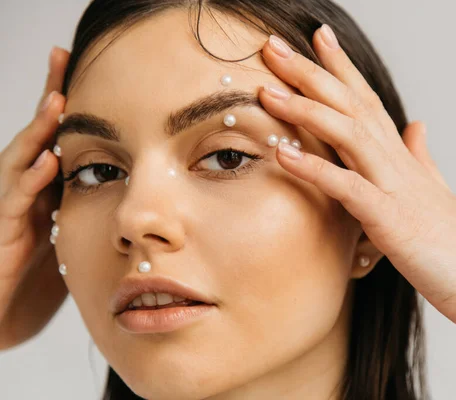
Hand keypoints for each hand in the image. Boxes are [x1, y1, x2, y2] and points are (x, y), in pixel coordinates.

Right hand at [0, 46, 69, 349]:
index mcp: (47, 187)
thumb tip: (134, 181)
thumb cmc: (38, 277)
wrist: (4, 318)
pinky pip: (14, 205)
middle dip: (50, 97)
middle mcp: (26, 191)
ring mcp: (10, 211)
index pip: (59, 136)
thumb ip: (91, 205)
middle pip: (38, 136)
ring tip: (59, 99)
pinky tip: (47, 161)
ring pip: (21, 162)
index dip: (71, 103)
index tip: (85, 66)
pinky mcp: (2, 237)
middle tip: (63, 57)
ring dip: (39, 130)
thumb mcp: (73, 232)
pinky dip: (29, 183)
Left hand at [258, 26, 455, 338]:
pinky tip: (282, 154)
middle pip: (351, 104)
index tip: (317, 37)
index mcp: (402, 157)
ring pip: (348, 134)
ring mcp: (395, 187)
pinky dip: (314, 169)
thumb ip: (421, 156)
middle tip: (272, 45)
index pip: (367, 99)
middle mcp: (397, 162)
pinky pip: (348, 187)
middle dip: (310, 72)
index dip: (341, 67)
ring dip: (306, 109)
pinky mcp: (391, 219)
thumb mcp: (434, 192)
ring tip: (267, 90)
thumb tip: (415, 126)